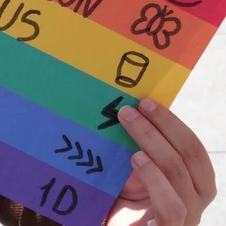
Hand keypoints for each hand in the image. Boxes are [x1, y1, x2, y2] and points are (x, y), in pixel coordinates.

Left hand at [107, 98, 215, 225]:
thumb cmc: (121, 204)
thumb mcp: (131, 173)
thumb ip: (138, 149)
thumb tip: (129, 111)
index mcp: (192, 183)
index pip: (193, 148)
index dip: (172, 123)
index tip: (146, 102)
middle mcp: (194, 201)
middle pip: (191, 157)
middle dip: (162, 126)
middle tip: (130, 110)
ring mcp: (185, 219)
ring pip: (181, 177)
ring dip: (155, 144)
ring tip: (130, 126)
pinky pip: (172, 208)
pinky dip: (156, 180)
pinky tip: (136, 159)